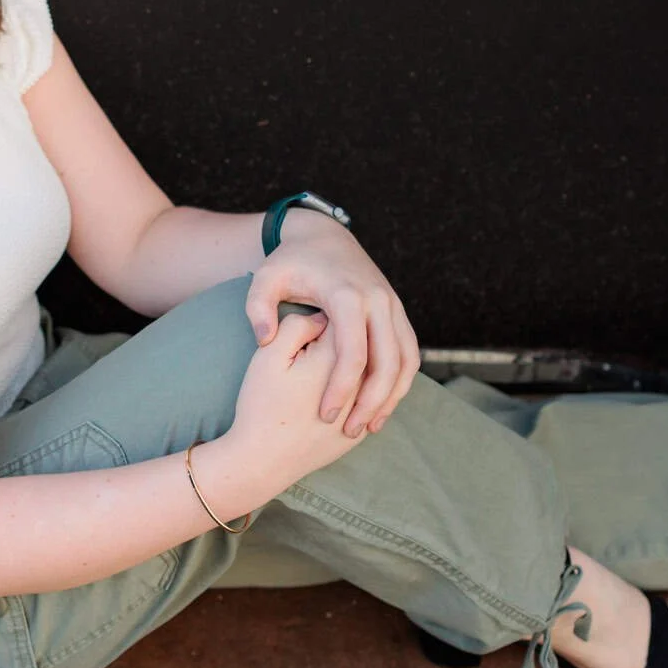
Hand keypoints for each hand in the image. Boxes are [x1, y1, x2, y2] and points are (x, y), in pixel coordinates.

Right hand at [220, 309, 363, 506]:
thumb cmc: (261, 405)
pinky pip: (369, 404)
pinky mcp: (361, 433)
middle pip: (362, 347)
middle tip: (309, 356)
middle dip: (341, 343)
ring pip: (370, 376)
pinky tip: (337, 394)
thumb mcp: (269, 355)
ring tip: (319, 376)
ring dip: (354, 367)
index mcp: (335, 357)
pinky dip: (358, 394)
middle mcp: (358, 384)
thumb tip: (323, 317)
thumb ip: (298, 326)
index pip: (343, 321)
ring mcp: (363, 411)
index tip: (309, 330)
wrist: (261, 460)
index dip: (325, 317)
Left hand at [243, 211, 419, 437]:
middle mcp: (377, 300)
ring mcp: (393, 306)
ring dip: (391, 396)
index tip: (325, 414)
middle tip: (350, 431)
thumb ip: (257, 307)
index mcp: (346, 295)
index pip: (353, 352)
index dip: (341, 387)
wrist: (323, 236)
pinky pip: (410, 353)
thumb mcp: (266, 278)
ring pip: (406, 360)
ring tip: (369, 425)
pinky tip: (381, 405)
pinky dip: (401, 382)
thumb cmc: (291, 262)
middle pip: (387, 361)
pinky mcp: (398, 313)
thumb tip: (264, 338)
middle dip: (372, 401)